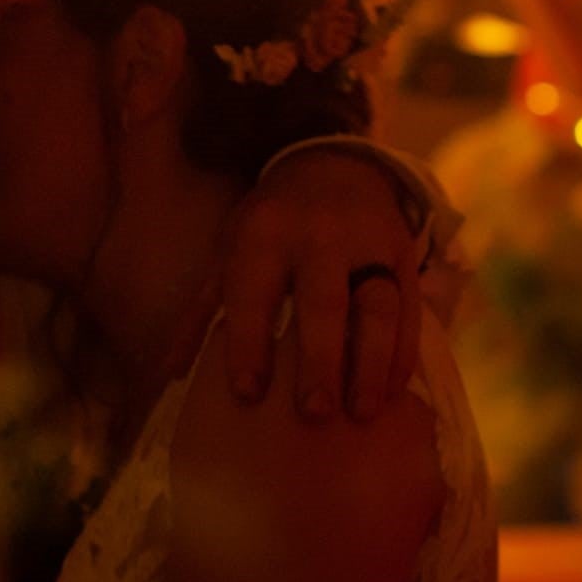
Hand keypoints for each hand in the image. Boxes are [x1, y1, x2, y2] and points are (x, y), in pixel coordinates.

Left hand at [211, 144, 426, 422]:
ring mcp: (369, 243)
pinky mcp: (404, 255)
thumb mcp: (229, 250)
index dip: (249, 343)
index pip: (255, 292)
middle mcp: (319, 235)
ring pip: (378, 307)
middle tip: (313, 414)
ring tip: (362, 413)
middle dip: (319, 361)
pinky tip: (392, 391)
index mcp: (263, 232)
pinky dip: (402, 353)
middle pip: (324, 304)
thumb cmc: (271, 223)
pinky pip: (410, 308)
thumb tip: (171, 372)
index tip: (247, 394)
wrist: (335, 166)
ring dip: (371, 363)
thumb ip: (201, 310)